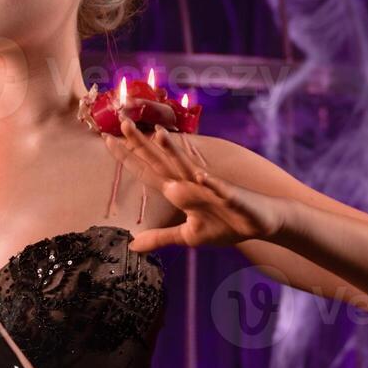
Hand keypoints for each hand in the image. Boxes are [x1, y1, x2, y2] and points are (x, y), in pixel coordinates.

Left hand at [103, 116, 287, 252]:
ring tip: (157, 134)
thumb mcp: (187, 236)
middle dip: (142, 143)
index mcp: (179, 191)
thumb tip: (132, 246)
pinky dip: (211, 183)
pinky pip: (221, 189)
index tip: (106, 139)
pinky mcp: (232, 197)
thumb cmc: (225, 225)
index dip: (128, 157)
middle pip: (162, 161)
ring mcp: (211, 188)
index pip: (147, 171)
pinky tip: (200, 176)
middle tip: (122, 121)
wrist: (261, 222)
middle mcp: (191, 184)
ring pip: (189, 168)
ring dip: (174, 152)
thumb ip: (160, 238)